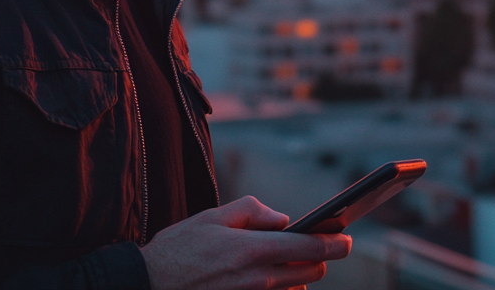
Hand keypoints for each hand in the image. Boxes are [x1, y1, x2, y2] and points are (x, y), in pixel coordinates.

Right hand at [139, 195, 350, 289]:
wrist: (147, 286)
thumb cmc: (177, 250)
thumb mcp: (212, 217)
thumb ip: (253, 212)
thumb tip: (283, 219)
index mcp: (253, 249)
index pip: (310, 248)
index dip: (335, 242)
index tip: (347, 237)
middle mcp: (257, 280)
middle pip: (311, 272)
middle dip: (318, 258)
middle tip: (312, 246)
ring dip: (297, 277)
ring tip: (282, 262)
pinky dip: (280, 289)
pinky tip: (265, 277)